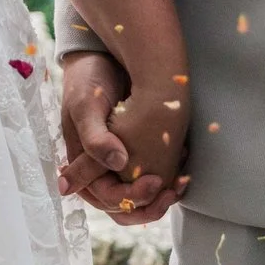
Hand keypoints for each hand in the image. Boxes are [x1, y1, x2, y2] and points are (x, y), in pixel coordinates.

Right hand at [59, 50, 179, 223]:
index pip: (106, 198)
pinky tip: (183, 169)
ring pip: (139, 197)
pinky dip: (167, 180)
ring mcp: (118, 162)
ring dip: (160, 197)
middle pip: (123, 206)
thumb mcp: (86, 105)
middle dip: (149, 205)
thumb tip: (116, 164)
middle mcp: (99, 169)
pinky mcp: (135, 153)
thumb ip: (95, 138)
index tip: (156, 182)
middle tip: (172, 192)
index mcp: (81, 163)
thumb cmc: (89, 79)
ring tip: (181, 183)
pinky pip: (150, 178)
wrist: (102, 57)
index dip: (131, 196)